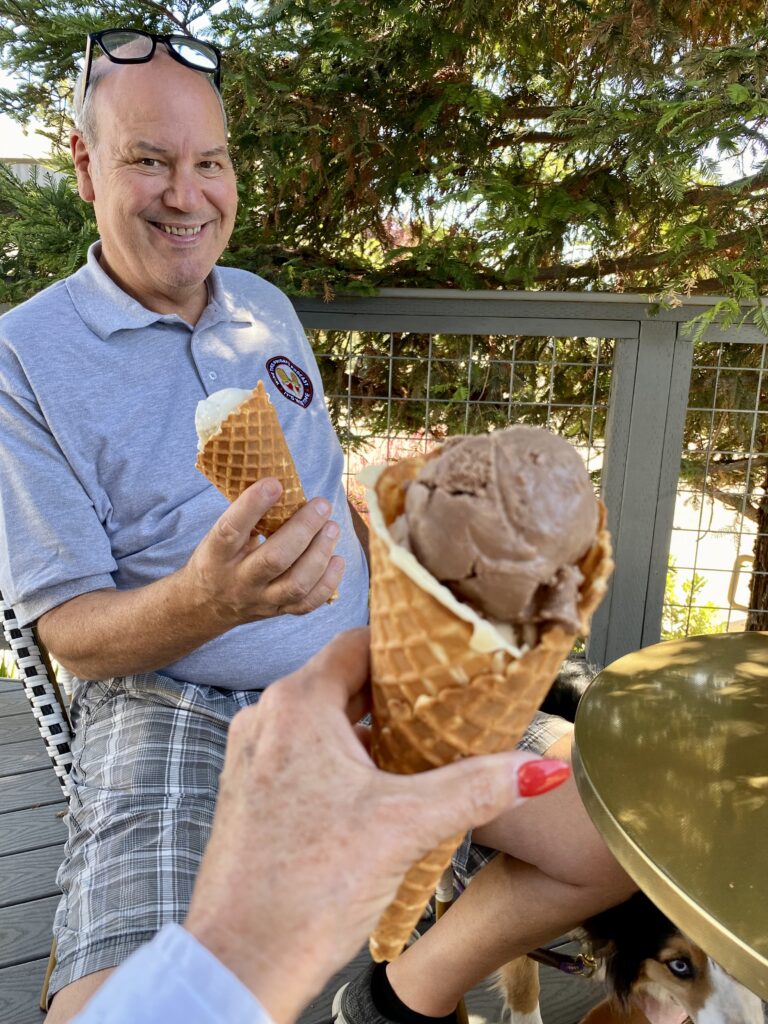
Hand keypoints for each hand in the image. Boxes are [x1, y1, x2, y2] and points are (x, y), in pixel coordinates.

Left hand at [184, 628, 569, 1023]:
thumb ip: (476, 788)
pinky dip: (345, 756)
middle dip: (397, 692)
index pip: (358, 644)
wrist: (240, 962)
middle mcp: (268, 719)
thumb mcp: (406, 827)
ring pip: (325, 719)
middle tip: (448, 702)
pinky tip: (381, 785)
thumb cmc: (307, 888)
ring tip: (423, 743)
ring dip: (372, 726)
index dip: (406, 646)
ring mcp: (256, 756)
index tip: (446, 654)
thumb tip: (540, 769)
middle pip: (344, 680)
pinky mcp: (253, 791)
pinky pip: (306, 752)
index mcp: (298, 705)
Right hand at [185, 477, 344, 626]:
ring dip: (320, 553)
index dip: (252, 505)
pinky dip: (327, 582)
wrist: (205, 605)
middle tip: (322, 505)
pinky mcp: (277, 612)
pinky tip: (337, 560)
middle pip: (274, 559)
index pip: (231, 530)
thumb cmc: (218, 558)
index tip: (276, 483)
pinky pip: (307, 604)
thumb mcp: (218, 537)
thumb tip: (283, 484)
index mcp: (216, 555)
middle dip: (303, 529)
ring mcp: (260, 600)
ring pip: (295, 584)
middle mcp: (238, 581)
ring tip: (332, 528)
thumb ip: (245, 517)